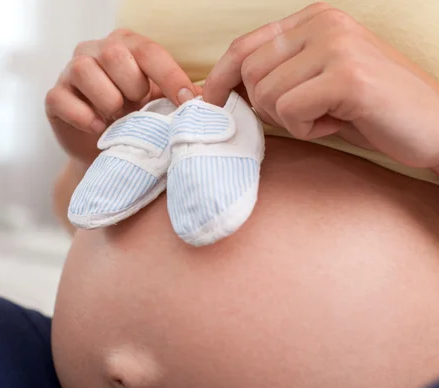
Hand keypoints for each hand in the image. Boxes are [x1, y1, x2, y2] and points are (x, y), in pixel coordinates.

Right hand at [46, 29, 198, 165]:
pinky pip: (62, 98)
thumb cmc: (137, 122)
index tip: (189, 104)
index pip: (148, 51)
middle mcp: (95, 51)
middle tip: (139, 109)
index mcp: (126, 46)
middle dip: (133, 86)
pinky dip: (84, 116)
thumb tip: (211, 99)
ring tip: (118, 119)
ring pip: (84, 70)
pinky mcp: (54, 98)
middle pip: (114, 54)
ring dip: (108, 100)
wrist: (105, 152)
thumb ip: (181, 97)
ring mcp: (70, 73)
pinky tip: (100, 129)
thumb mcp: (161, 106)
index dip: (171, 76)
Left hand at [203, 2, 438, 168]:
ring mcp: (337, 45)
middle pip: (249, 71)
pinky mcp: (347, 75)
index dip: (219, 78)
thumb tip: (220, 90)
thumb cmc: (369, 108)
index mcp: (313, 20)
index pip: (243, 46)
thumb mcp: (316, 82)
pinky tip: (337, 122)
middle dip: (265, 106)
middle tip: (304, 114)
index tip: (210, 104)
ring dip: (290, 119)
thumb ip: (275, 74)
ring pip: (265, 93)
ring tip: (327, 115)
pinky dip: (307, 128)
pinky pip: (289, 111)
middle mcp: (324, 23)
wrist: (432, 125)